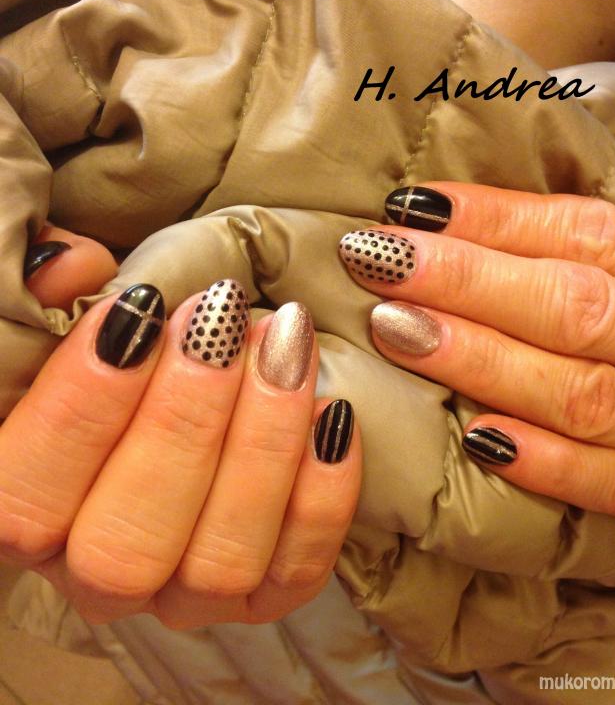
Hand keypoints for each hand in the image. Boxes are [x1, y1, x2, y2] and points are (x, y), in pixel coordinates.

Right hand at [2, 230, 360, 627]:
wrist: (194, 405)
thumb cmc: (124, 364)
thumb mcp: (76, 329)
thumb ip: (51, 297)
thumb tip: (73, 270)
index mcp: (30, 517)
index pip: (25, 497)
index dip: (80, 406)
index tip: (138, 311)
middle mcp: (99, 574)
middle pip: (126, 545)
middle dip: (182, 421)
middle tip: (220, 321)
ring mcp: (185, 595)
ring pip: (219, 562)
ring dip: (261, 445)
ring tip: (285, 345)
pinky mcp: (263, 596)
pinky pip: (295, 573)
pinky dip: (322, 498)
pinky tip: (332, 413)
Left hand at [339, 170, 614, 533]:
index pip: (586, 233)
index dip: (496, 219)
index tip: (412, 207)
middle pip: (573, 304)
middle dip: (468, 281)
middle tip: (375, 259)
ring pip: (584, 393)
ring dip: (486, 361)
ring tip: (395, 330)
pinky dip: (552, 466)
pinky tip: (477, 438)